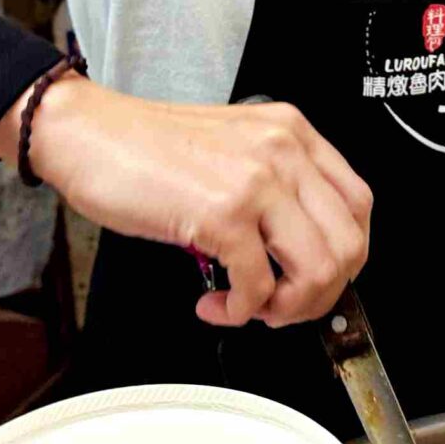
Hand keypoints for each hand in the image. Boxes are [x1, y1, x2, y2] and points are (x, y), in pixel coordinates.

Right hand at [17, 78, 371, 330]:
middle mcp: (283, 151)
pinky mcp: (222, 214)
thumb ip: (272, 188)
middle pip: (349, 244)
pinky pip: (258, 286)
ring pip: (319, 269)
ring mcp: (257, 181)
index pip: (358, 204)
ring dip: (287, 308)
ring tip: (250, 307)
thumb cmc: (144, 147)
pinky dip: (238, 311)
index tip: (315, 277)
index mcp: (291, 132)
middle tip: (282, 305)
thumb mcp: (231, 150)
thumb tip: (296, 254)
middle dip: (320, 294)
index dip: (344, 256)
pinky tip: (214, 304)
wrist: (86, 134)